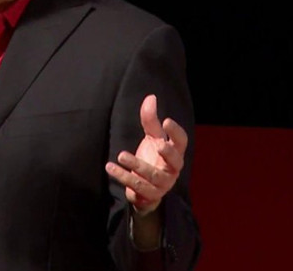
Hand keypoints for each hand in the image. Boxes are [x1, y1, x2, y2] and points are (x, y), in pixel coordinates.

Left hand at [106, 94, 188, 215]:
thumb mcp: (151, 138)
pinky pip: (137, 187)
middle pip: (176, 161)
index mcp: (175, 153)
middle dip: (168, 153)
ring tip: (121, 155)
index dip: (176, 132)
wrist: (145, 190)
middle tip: (158, 144)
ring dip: (137, 166)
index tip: (166, 120)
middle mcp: (172, 169)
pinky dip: (123, 176)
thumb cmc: (151, 158)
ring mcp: (163, 184)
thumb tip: (151, 97)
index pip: (182, 142)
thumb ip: (150, 120)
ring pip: (153, 176)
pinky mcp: (150, 195)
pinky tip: (110, 167)